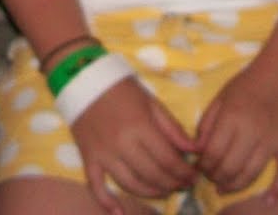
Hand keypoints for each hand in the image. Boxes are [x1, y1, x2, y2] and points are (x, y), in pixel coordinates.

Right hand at [69, 75, 197, 214]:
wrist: (81, 77)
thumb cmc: (120, 87)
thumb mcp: (151, 101)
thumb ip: (172, 127)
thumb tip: (195, 150)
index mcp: (140, 127)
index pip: (168, 160)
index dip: (185, 172)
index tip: (194, 176)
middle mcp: (122, 144)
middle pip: (153, 175)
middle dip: (172, 183)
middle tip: (183, 185)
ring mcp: (103, 153)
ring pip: (131, 184)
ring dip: (151, 192)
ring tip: (164, 191)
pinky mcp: (88, 157)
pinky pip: (96, 185)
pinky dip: (106, 202)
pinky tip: (118, 213)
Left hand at [194, 63, 277, 201]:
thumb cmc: (248, 83)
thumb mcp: (221, 96)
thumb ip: (207, 122)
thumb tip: (197, 150)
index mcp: (232, 117)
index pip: (212, 152)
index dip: (202, 165)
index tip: (198, 168)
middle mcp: (251, 131)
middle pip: (229, 167)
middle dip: (215, 177)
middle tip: (210, 177)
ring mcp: (272, 140)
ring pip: (251, 173)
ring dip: (235, 185)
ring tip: (224, 187)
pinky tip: (268, 201)